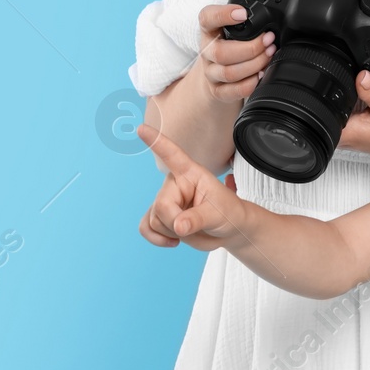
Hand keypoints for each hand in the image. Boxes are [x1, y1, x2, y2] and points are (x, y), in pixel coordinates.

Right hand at [137, 123, 249, 250]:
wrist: (228, 228)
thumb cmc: (227, 212)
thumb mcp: (219, 213)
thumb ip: (198, 218)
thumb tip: (177, 226)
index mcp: (190, 173)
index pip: (172, 155)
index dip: (156, 142)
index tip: (141, 128)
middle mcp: (174, 184)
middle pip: (161, 205)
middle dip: (177, 223)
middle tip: (196, 226)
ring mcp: (165, 201)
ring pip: (154, 220)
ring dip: (173, 232)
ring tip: (193, 229)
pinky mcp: (159, 217)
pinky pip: (146, 228)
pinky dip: (156, 238)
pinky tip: (172, 241)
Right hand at [191, 3, 275, 105]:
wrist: (216, 75)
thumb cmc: (230, 46)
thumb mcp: (234, 29)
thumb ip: (248, 23)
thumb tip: (273, 21)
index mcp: (210, 30)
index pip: (207, 18)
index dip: (223, 15)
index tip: (243, 14)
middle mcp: (207, 51)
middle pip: (220, 53)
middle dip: (251, 48)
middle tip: (269, 40)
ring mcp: (211, 73)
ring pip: (229, 73)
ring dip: (255, 64)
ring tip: (269, 55)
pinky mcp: (217, 91)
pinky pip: (233, 91)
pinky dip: (250, 84)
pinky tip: (260, 75)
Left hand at [338, 71, 369, 163]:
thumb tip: (360, 76)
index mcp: (346, 133)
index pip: (323, 106)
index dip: (337, 89)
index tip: (358, 92)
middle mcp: (343, 135)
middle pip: (331, 102)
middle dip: (348, 92)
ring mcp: (348, 131)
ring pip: (341, 103)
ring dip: (355, 97)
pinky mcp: (355, 126)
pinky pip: (349, 107)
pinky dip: (360, 101)